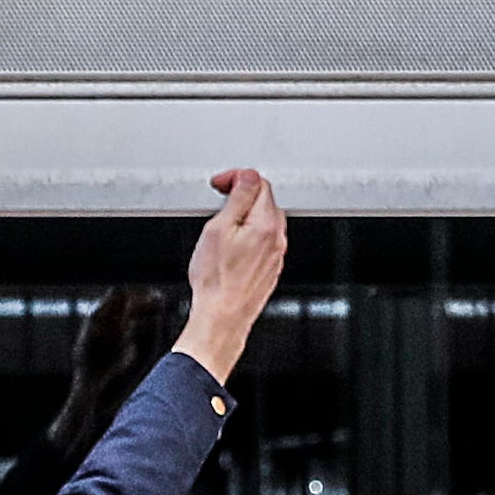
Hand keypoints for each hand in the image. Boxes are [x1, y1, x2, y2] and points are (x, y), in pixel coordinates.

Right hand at [180, 170, 285, 376]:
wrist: (222, 317)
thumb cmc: (217, 281)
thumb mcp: (218, 229)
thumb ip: (237, 197)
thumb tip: (247, 177)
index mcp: (266, 224)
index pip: (259, 183)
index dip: (236, 178)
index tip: (220, 185)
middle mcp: (277, 238)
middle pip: (264, 200)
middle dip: (241, 195)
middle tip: (218, 202)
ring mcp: (276, 254)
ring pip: (264, 221)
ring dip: (244, 216)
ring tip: (221, 227)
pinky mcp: (271, 268)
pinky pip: (263, 241)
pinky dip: (248, 235)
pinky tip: (230, 248)